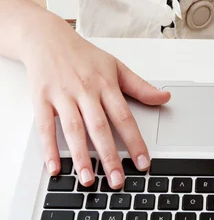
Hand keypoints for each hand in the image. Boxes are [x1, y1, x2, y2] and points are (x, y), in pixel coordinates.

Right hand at [21, 15, 169, 187]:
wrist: (48, 38)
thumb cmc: (83, 55)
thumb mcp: (116, 67)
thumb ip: (140, 86)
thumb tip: (165, 97)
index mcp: (106, 85)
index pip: (125, 117)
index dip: (135, 142)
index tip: (143, 163)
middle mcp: (85, 91)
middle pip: (100, 128)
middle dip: (110, 157)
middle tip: (117, 181)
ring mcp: (63, 96)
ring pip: (74, 130)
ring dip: (81, 157)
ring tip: (88, 179)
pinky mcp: (42, 99)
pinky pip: (45, 127)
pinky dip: (49, 148)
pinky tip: (55, 167)